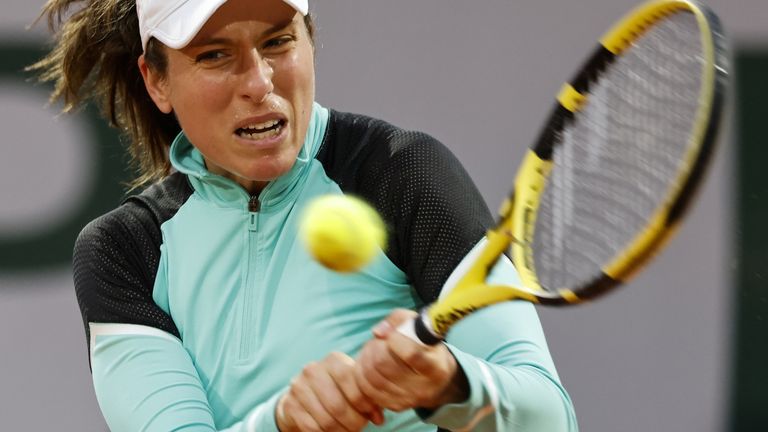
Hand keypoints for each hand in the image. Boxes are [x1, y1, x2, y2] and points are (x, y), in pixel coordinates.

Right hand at [277, 352, 383, 431]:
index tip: (372, 415)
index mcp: (333, 360)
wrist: (303, 396)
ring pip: (326, 419)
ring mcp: (299, 387)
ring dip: (341, 431)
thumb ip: (369, 399)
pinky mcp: (290, 405)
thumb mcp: (353, 389)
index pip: (351, 381)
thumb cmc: (338, 391)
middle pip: (338, 405)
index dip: (364, 402)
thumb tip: (379, 418)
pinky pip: (312, 428)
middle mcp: (313, 370)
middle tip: (359, 427)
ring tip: (348, 430)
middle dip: (353, 422)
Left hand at [355, 309, 469, 411]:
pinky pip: (366, 389)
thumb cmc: (426, 347)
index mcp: (436, 367)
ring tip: (372, 350)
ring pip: (371, 377)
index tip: (391, 333)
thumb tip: (378, 332)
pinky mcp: (394, 406)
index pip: (411, 354)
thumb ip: (399, 320)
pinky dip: (362, 374)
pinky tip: (369, 365)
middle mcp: (423, 387)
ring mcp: (408, 399)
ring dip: (365, 359)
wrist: (437, 381)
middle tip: (378, 341)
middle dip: (375, 347)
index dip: (394, 339)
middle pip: (384, 365)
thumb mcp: (421, 326)